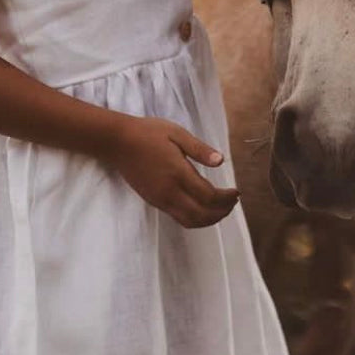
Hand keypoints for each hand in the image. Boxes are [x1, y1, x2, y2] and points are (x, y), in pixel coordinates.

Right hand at [104, 114, 239, 227]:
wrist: (118, 142)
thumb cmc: (149, 133)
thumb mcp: (177, 133)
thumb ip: (200, 149)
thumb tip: (222, 161)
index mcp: (178, 173)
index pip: (209, 196)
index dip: (226, 198)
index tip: (236, 192)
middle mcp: (170, 192)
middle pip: (201, 215)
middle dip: (221, 212)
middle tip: (232, 202)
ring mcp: (161, 200)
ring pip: (190, 221)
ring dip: (209, 220)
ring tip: (221, 209)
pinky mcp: (154, 202)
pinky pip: (178, 217)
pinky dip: (195, 218)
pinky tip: (201, 208)